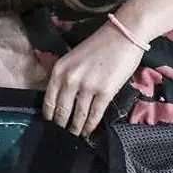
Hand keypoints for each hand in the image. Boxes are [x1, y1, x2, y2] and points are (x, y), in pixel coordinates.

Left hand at [42, 21, 145, 135]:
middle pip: (62, 111)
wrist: (123, 35)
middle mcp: (70, 79)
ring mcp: (88, 86)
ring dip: (76, 129)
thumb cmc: (99, 45)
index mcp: (59, 69)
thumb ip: (65, 76)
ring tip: (75, 136)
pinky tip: (88, 131)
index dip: (49, 117)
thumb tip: (62, 99)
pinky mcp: (105, 92)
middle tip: (61, 136)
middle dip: (61, 126)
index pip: (49, 100)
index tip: (50, 126)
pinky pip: (94, 114)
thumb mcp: (73, 58)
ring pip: (78, 115)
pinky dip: (90, 126)